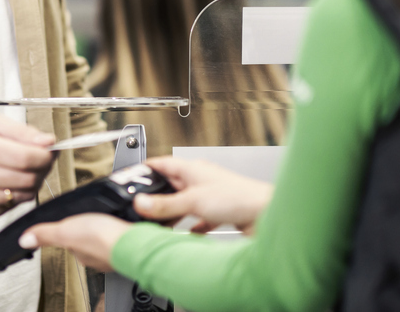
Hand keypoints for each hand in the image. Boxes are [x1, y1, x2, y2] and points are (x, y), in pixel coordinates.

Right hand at [0, 116, 55, 220]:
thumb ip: (23, 132)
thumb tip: (48, 142)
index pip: (25, 157)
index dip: (45, 156)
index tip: (50, 151)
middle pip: (28, 178)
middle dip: (43, 169)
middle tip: (42, 160)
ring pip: (24, 195)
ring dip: (33, 182)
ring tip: (26, 170)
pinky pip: (13, 207)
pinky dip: (18, 194)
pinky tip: (10, 182)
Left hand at [19, 214, 129, 272]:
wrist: (133, 238)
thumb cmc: (102, 239)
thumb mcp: (66, 231)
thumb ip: (46, 234)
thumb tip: (24, 240)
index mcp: (82, 253)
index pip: (71, 241)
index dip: (70, 229)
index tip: (72, 220)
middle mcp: (98, 254)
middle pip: (89, 238)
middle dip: (90, 226)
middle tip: (92, 214)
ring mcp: (115, 248)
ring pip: (105, 236)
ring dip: (106, 226)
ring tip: (107, 214)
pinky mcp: (130, 239)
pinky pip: (121, 231)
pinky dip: (120, 226)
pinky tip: (121, 219)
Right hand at [131, 156, 272, 234]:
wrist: (267, 214)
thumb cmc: (239, 197)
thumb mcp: (194, 201)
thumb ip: (166, 205)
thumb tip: (141, 203)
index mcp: (193, 169)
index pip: (163, 164)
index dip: (146, 168)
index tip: (132, 176)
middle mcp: (202, 180)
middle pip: (173, 185)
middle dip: (157, 195)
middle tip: (142, 205)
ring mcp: (211, 196)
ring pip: (185, 203)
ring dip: (173, 213)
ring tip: (159, 223)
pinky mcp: (220, 212)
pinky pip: (199, 219)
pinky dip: (191, 227)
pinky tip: (187, 235)